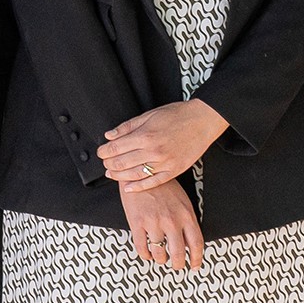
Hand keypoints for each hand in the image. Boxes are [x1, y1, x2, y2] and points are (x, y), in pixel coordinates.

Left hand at [100, 99, 226, 184]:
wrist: (203, 121)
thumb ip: (128, 126)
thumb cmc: (178, 115)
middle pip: (121, 163)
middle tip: (105, 163)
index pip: (116, 148)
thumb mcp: (149, 115)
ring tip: (112, 174)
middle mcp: (153, 151)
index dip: (104, 152)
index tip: (101, 152)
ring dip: (119, 176)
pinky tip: (129, 187)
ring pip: (134, 175)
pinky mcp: (173, 171)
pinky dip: (138, 187)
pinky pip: (152, 183)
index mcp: (145, 136)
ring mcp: (164, 163)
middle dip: (109, 164)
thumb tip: (110, 135)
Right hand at [119, 179, 204, 269]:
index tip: (195, 266)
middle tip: (177, 266)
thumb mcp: (182, 201)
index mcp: (186, 215)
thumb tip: (189, 242)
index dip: (197, 259)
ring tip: (160, 258)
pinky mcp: (137, 223)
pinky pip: (141, 248)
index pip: (196, 243)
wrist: (142, 172)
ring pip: (159, 253)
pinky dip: (145, 255)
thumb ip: (187, 220)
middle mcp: (172, 220)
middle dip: (178, 265)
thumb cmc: (163, 186)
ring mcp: (154, 222)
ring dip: (160, 260)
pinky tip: (147, 254)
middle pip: (178, 253)